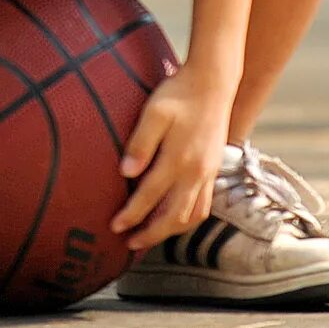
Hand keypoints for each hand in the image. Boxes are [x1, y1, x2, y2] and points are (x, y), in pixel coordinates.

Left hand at [111, 69, 232, 250]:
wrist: (212, 83)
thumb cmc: (178, 94)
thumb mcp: (154, 111)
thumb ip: (140, 143)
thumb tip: (125, 173)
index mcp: (178, 159)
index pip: (149, 197)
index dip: (130, 214)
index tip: (114, 226)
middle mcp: (196, 172)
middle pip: (173, 216)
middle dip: (150, 233)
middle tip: (129, 243)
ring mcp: (207, 173)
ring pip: (191, 216)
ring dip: (170, 230)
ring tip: (149, 235)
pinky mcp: (214, 170)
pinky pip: (203, 206)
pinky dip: (187, 219)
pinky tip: (174, 218)